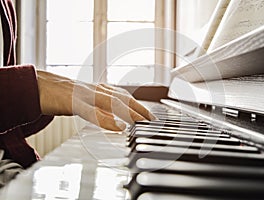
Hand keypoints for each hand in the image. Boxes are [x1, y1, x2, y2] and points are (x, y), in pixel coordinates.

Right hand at [37, 70, 155, 130]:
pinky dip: (106, 119)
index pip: (122, 96)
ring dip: (129, 112)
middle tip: (153, 120)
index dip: (138, 105)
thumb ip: (99, 110)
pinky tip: (118, 126)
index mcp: (96, 90)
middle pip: (121, 98)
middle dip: (139, 108)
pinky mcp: (71, 101)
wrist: (36, 85)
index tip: (151, 116)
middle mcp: (93, 89)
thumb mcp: (84, 102)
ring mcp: (83, 94)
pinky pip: (91, 111)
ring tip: (143, 122)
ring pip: (110, 102)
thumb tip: (116, 122)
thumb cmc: (60, 95)